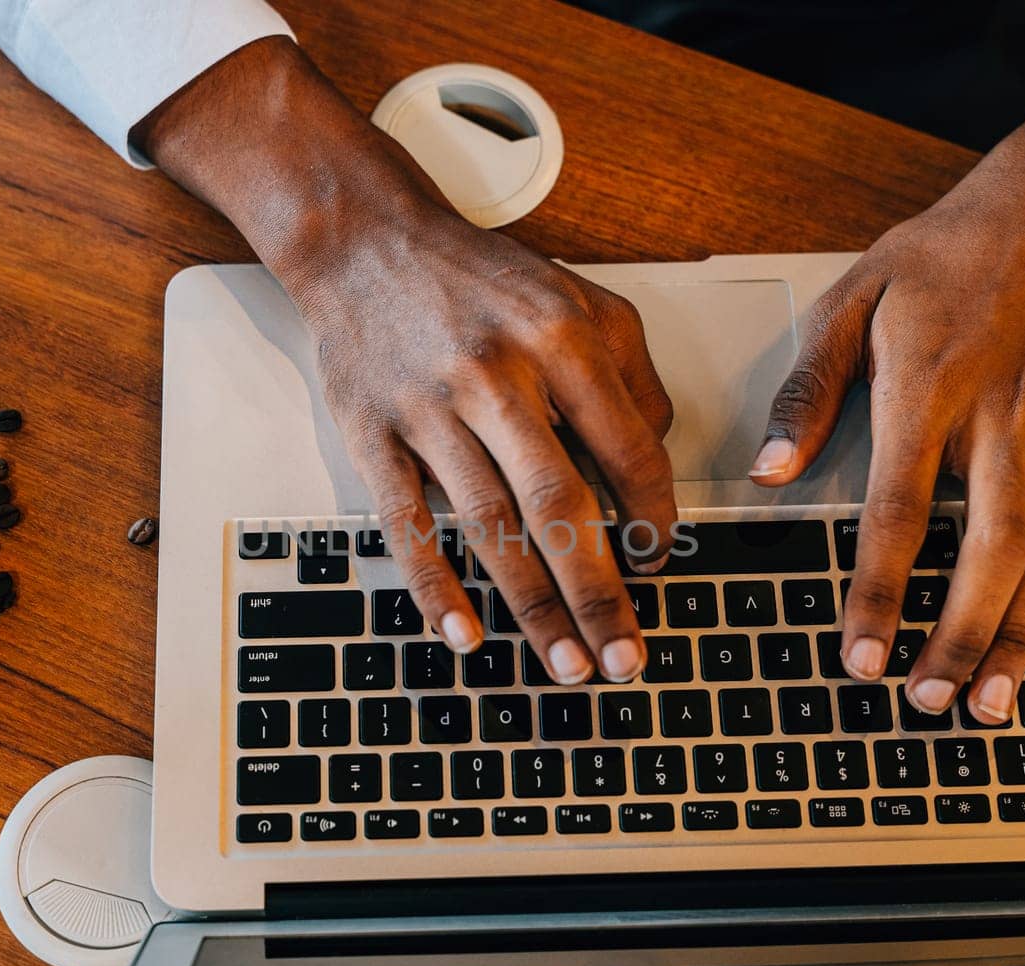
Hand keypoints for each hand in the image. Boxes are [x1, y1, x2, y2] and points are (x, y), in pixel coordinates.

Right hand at [139, 38, 676, 682]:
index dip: (653, 519)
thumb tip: (654, 459)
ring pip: (490, 526)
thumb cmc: (479, 278)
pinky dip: (435, 586)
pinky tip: (465, 634)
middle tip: (626, 661)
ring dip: (533, 606)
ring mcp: (430, 409)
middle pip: (559, 506)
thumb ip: (631, 373)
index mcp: (561, 338)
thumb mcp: (580, 297)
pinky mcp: (374, 433)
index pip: (627, 450)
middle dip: (599, 594)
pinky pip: (408, 524)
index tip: (660, 565)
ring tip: (567, 665)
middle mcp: (498, 375)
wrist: (365, 241)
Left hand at [749, 55, 1024, 722]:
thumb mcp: (853, 297)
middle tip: (930, 702)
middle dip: (957, 634)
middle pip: (985, 548)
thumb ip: (807, 390)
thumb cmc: (944, 252)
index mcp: (928, 387)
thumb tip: (765, 471)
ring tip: (990, 705)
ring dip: (1017, 634)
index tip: (861, 655)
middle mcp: (1002, 417)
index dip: (879, 591)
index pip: (899, 510)